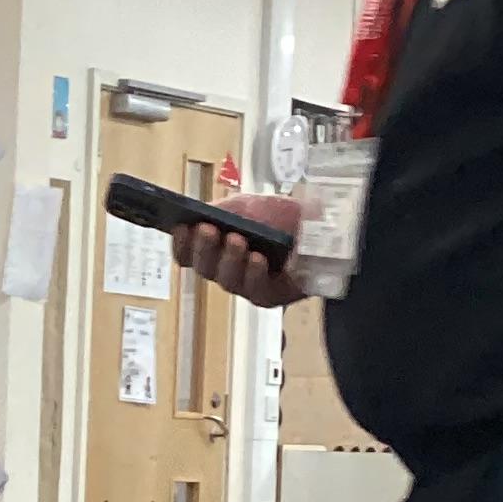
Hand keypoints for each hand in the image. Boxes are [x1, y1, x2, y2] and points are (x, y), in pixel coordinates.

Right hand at [171, 194, 306, 308]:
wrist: (322, 227)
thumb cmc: (281, 217)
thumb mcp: (248, 205)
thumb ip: (223, 210)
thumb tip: (201, 215)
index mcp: (214, 247)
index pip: (188, 252)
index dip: (181, 242)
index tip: (182, 227)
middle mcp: (225, 268)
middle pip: (203, 267)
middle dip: (203, 248)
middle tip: (207, 230)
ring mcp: (246, 284)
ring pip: (225, 280)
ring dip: (229, 259)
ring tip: (237, 240)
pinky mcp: (268, 296)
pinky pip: (254, 290)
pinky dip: (254, 273)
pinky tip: (257, 259)